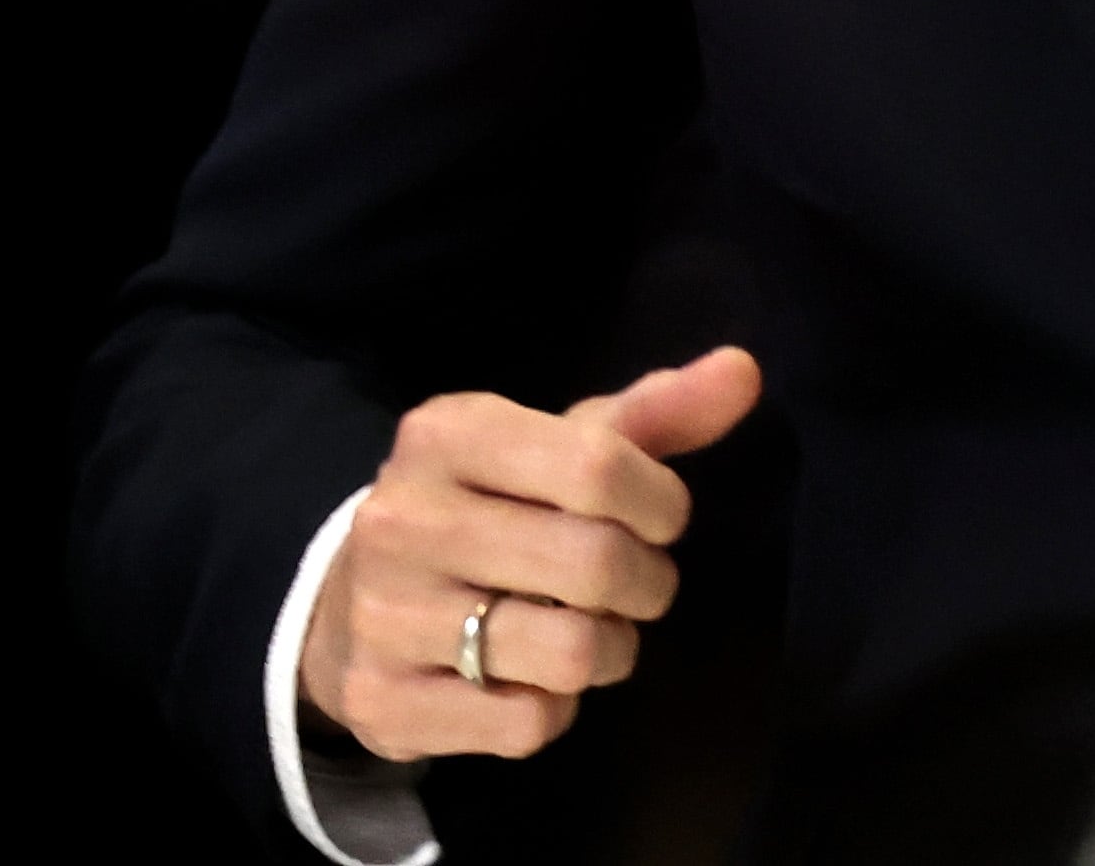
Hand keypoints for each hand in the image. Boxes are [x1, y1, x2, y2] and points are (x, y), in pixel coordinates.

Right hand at [297, 345, 764, 762]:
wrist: (350, 604)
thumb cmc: (488, 509)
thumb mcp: (558, 447)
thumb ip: (656, 413)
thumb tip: (745, 370)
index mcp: (447, 433)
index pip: (599, 466)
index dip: (661, 505)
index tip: (657, 519)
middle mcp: (403, 518)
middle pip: (596, 565)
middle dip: (647, 584)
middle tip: (633, 584)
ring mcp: (385, 614)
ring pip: (572, 653)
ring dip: (611, 651)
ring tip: (590, 631)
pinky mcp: (385, 702)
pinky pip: (528, 723)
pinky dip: (555, 708)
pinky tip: (530, 677)